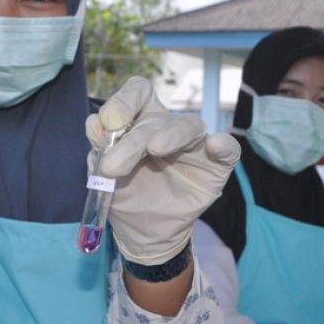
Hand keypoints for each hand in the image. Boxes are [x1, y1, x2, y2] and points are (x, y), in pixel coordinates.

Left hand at [86, 77, 240, 264]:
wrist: (143, 230)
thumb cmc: (126, 193)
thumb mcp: (104, 173)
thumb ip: (100, 148)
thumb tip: (95, 122)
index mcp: (140, 120)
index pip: (139, 92)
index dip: (125, 100)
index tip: (110, 122)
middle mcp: (168, 126)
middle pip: (155, 118)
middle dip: (132, 140)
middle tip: (112, 167)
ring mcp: (194, 145)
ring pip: (189, 127)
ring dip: (171, 135)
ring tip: (155, 149)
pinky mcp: (216, 166)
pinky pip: (229, 149)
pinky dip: (224, 145)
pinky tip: (216, 146)